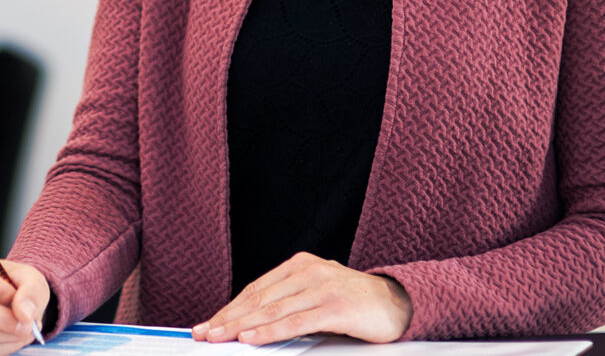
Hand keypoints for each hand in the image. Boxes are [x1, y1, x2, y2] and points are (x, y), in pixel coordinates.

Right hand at [0, 254, 48, 355]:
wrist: (15, 301)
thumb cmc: (16, 285)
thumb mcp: (30, 279)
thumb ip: (30, 291)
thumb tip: (23, 313)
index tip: (15, 296)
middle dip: (4, 318)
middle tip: (27, 323)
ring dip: (8, 335)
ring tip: (25, 330)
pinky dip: (3, 347)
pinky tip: (14, 339)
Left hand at [191, 253, 410, 344]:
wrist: (400, 303)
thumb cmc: (355, 304)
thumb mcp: (317, 296)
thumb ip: (289, 304)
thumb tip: (250, 325)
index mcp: (300, 265)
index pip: (255, 289)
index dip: (229, 308)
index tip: (209, 323)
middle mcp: (308, 271)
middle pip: (258, 298)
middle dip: (228, 318)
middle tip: (204, 333)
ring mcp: (322, 287)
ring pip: (272, 309)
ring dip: (241, 326)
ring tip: (220, 337)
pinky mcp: (335, 307)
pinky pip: (295, 321)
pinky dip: (270, 331)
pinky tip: (251, 338)